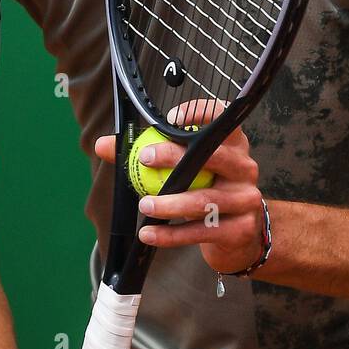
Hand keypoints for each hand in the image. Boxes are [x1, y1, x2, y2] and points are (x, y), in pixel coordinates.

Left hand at [94, 99, 265, 275]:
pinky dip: (171, 234)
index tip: (170, 119)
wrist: (238, 235)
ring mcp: (245, 199)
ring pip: (204, 199)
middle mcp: (244, 167)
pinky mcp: (240, 228)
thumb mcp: (184, 169)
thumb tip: (103, 145)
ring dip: (170, 203)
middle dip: (176, 156)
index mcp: (232, 144)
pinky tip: (150, 233)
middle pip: (212, 156)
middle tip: (144, 159)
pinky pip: (200, 231)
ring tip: (145, 205)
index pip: (222, 118)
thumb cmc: (205, 190)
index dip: (199, 113)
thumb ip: (147, 154)